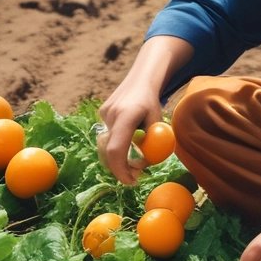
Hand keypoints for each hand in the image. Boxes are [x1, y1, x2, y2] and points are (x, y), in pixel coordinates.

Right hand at [96, 35, 192, 184]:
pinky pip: (109, 136)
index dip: (121, 169)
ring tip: (135, 160)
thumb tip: (144, 165)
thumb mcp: (159, 122)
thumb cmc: (153, 103)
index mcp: (127, 116)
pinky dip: (118, 144)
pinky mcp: (102, 114)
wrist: (142, 79)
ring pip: (108, 144)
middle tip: (135, 177)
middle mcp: (111, 115)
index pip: (117, 149)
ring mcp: (104, 114)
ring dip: (120, 157)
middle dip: (120, 168)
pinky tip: (130, 139)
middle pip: (109, 151)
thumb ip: (152, 143)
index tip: (131, 181)